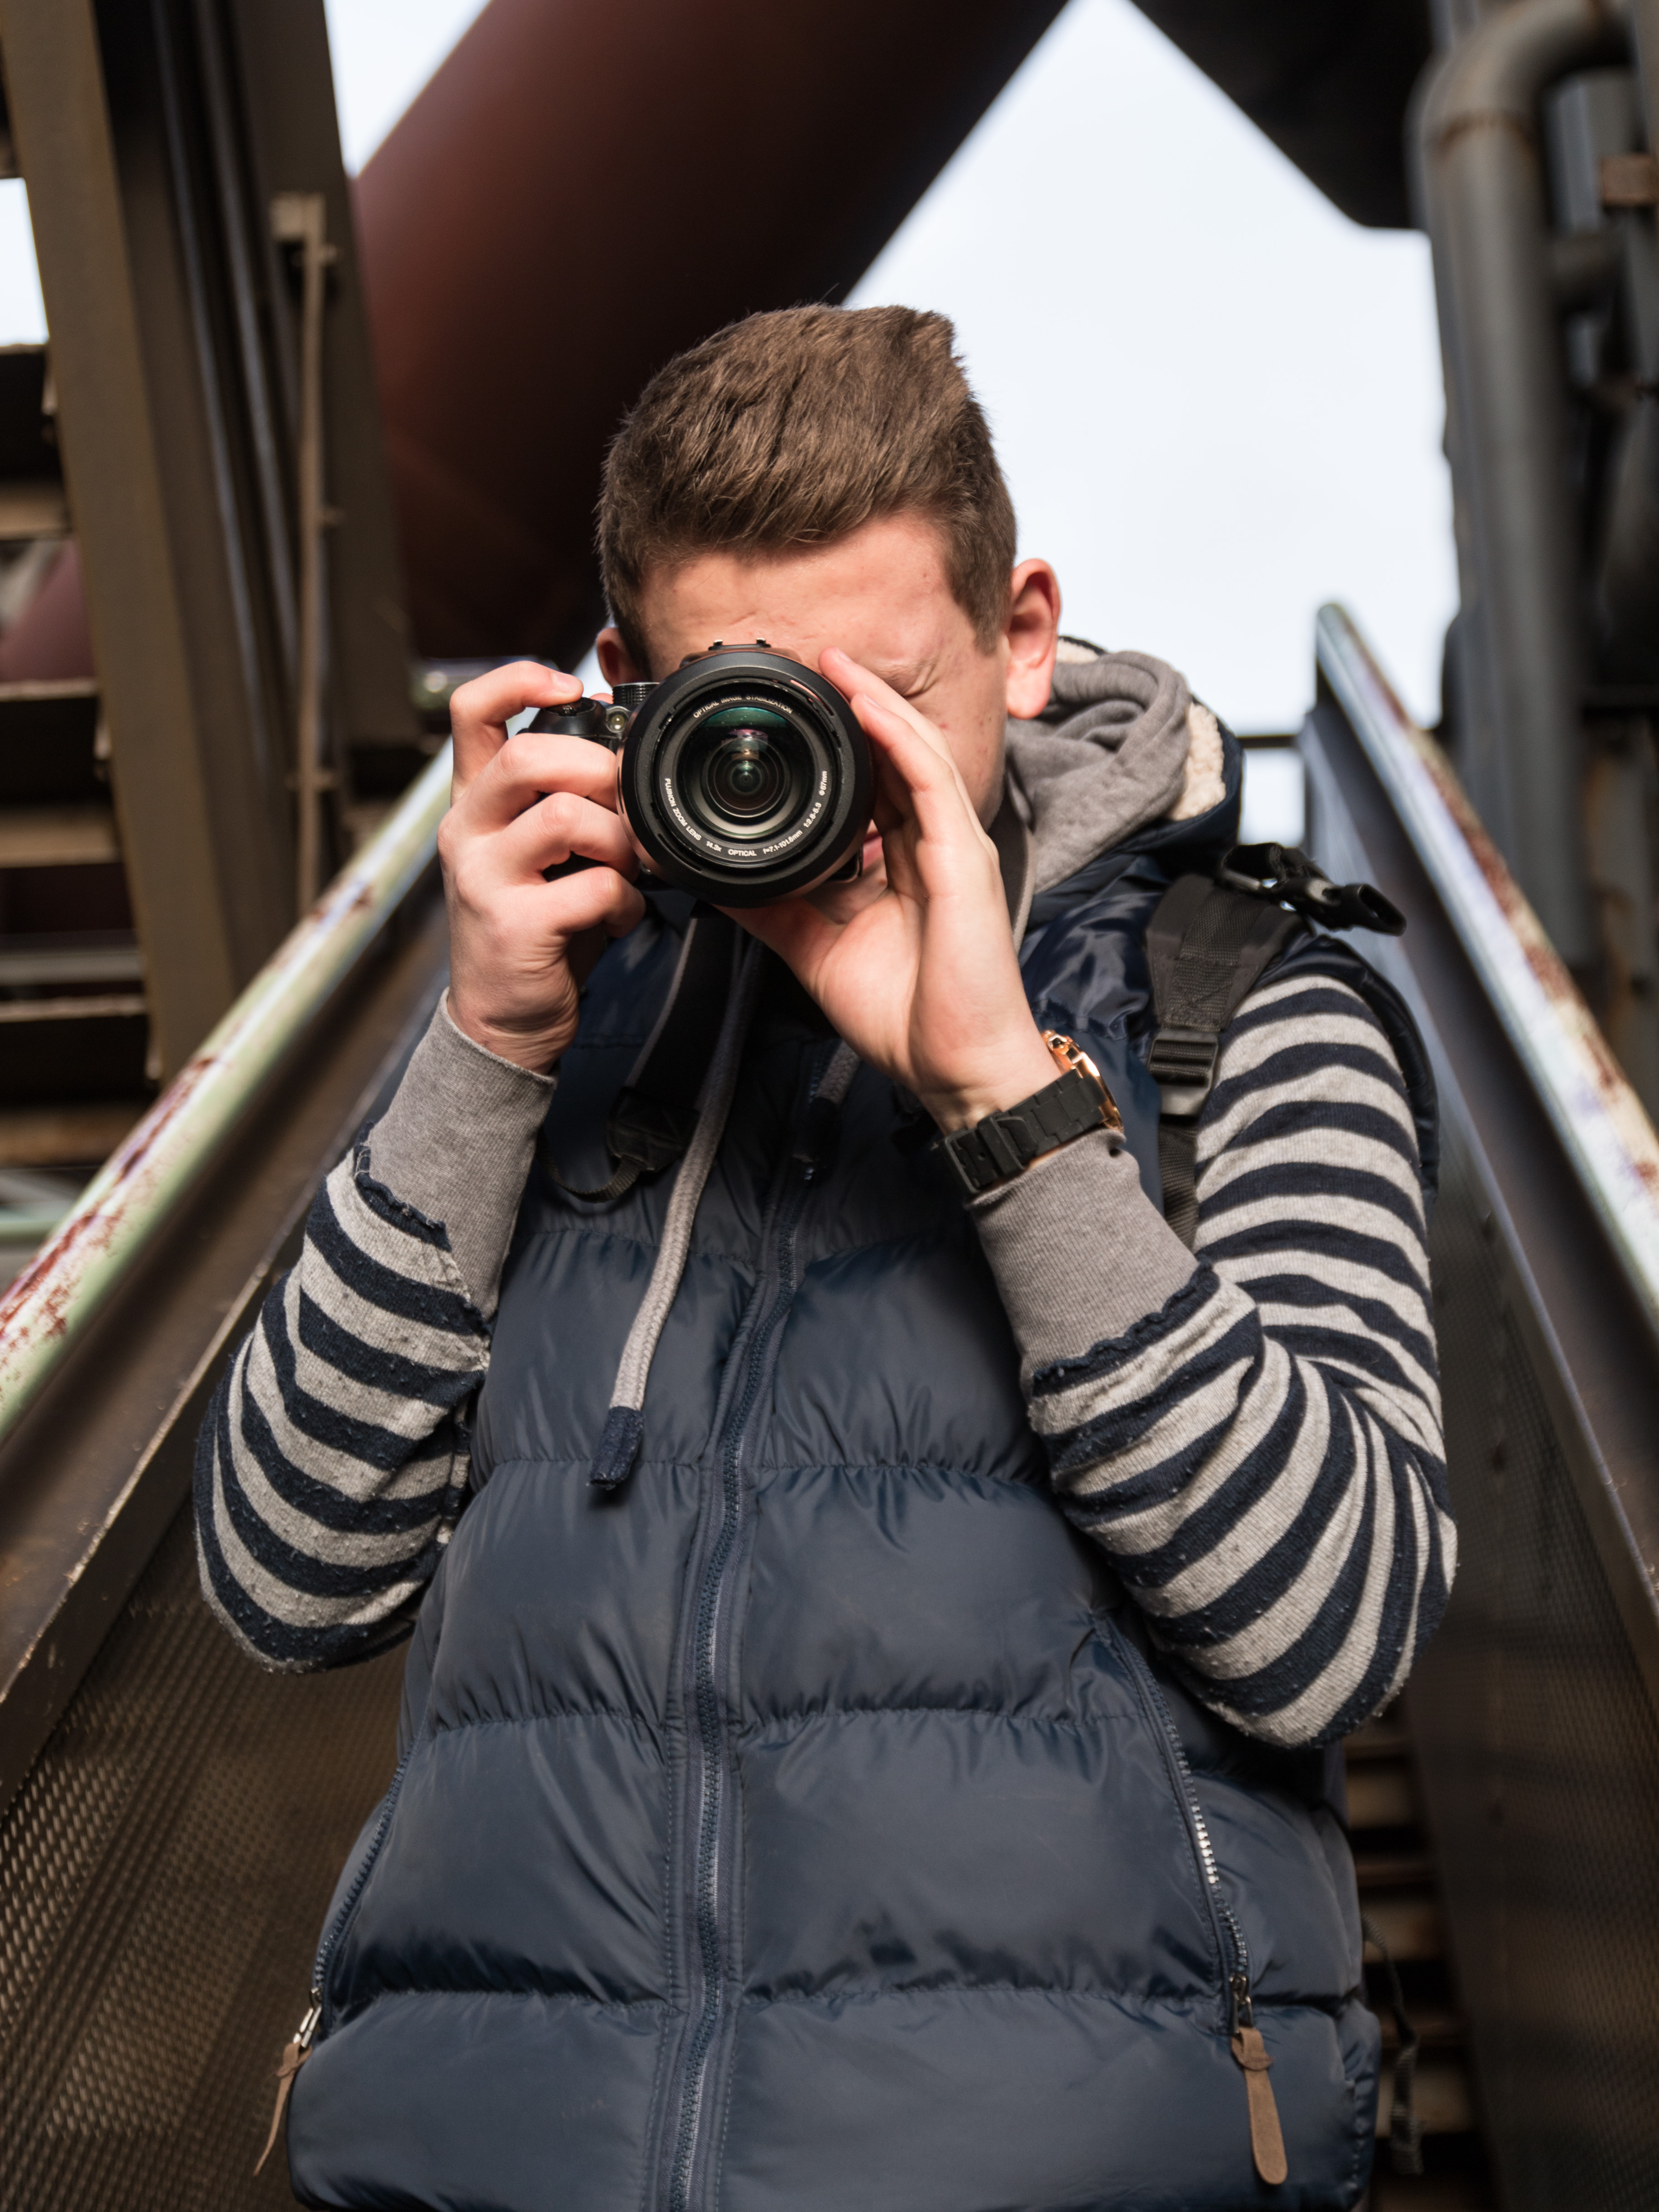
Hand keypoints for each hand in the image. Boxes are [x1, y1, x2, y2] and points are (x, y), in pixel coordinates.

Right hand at [440, 661, 644, 1072]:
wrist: (504, 1021)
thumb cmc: (536, 927)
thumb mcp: (541, 852)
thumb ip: (565, 797)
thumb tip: (620, 737)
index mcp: (473, 803)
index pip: (470, 710)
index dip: (521, 680)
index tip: (573, 690)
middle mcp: (466, 832)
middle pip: (529, 757)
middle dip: (599, 773)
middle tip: (623, 810)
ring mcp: (483, 879)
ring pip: (567, 818)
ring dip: (619, 843)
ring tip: (626, 872)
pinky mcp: (512, 927)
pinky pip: (593, 888)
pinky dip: (625, 902)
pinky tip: (618, 917)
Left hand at [735, 646, 1055, 1129]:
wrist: (957, 1069)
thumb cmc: (908, 1019)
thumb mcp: (817, 950)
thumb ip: (774, 909)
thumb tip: (719, 881)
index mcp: (906, 864)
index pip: (874, 785)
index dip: (842, 742)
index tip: (794, 711)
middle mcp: (936, 846)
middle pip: (897, 755)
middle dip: (857, 705)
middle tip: (809, 663)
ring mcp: (956, 847)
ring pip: (915, 753)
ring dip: (875, 704)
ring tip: (835, 665)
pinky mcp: (966, 858)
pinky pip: (930, 782)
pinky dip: (898, 739)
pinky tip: (868, 708)